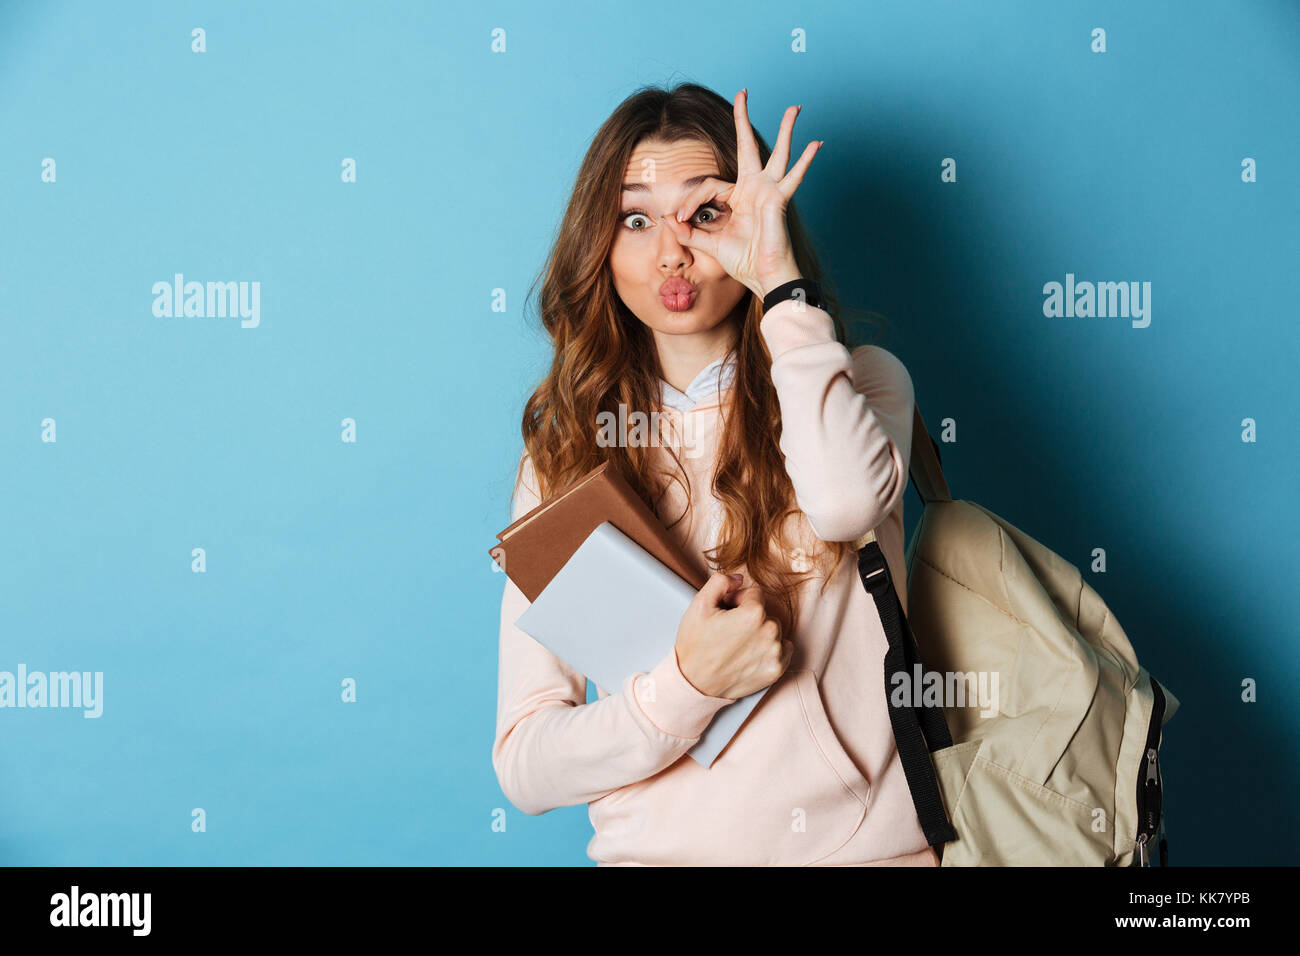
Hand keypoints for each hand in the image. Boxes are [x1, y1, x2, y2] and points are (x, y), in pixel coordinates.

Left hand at [658, 89, 822, 298]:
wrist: (763, 277)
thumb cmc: (743, 261)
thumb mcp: (708, 243)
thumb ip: (689, 231)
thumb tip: (668, 218)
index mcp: (738, 197)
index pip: (709, 186)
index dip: (690, 199)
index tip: (679, 219)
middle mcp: (755, 189)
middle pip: (748, 147)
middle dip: (743, 120)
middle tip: (743, 93)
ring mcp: (769, 192)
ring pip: (778, 154)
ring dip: (786, 130)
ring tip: (794, 108)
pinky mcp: (778, 199)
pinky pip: (794, 177)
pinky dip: (806, 161)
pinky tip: (817, 143)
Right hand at [674, 572, 792, 699]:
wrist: (693, 683)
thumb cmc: (695, 645)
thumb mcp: (699, 605)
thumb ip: (720, 582)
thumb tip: (739, 579)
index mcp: (753, 613)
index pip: (754, 593)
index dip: (737, 600)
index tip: (725, 613)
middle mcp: (769, 632)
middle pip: (765, 612)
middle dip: (749, 616)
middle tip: (728, 630)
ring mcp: (774, 653)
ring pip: (774, 630)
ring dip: (760, 632)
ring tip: (738, 644)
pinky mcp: (776, 670)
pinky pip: (783, 649)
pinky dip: (770, 649)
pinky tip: (751, 654)